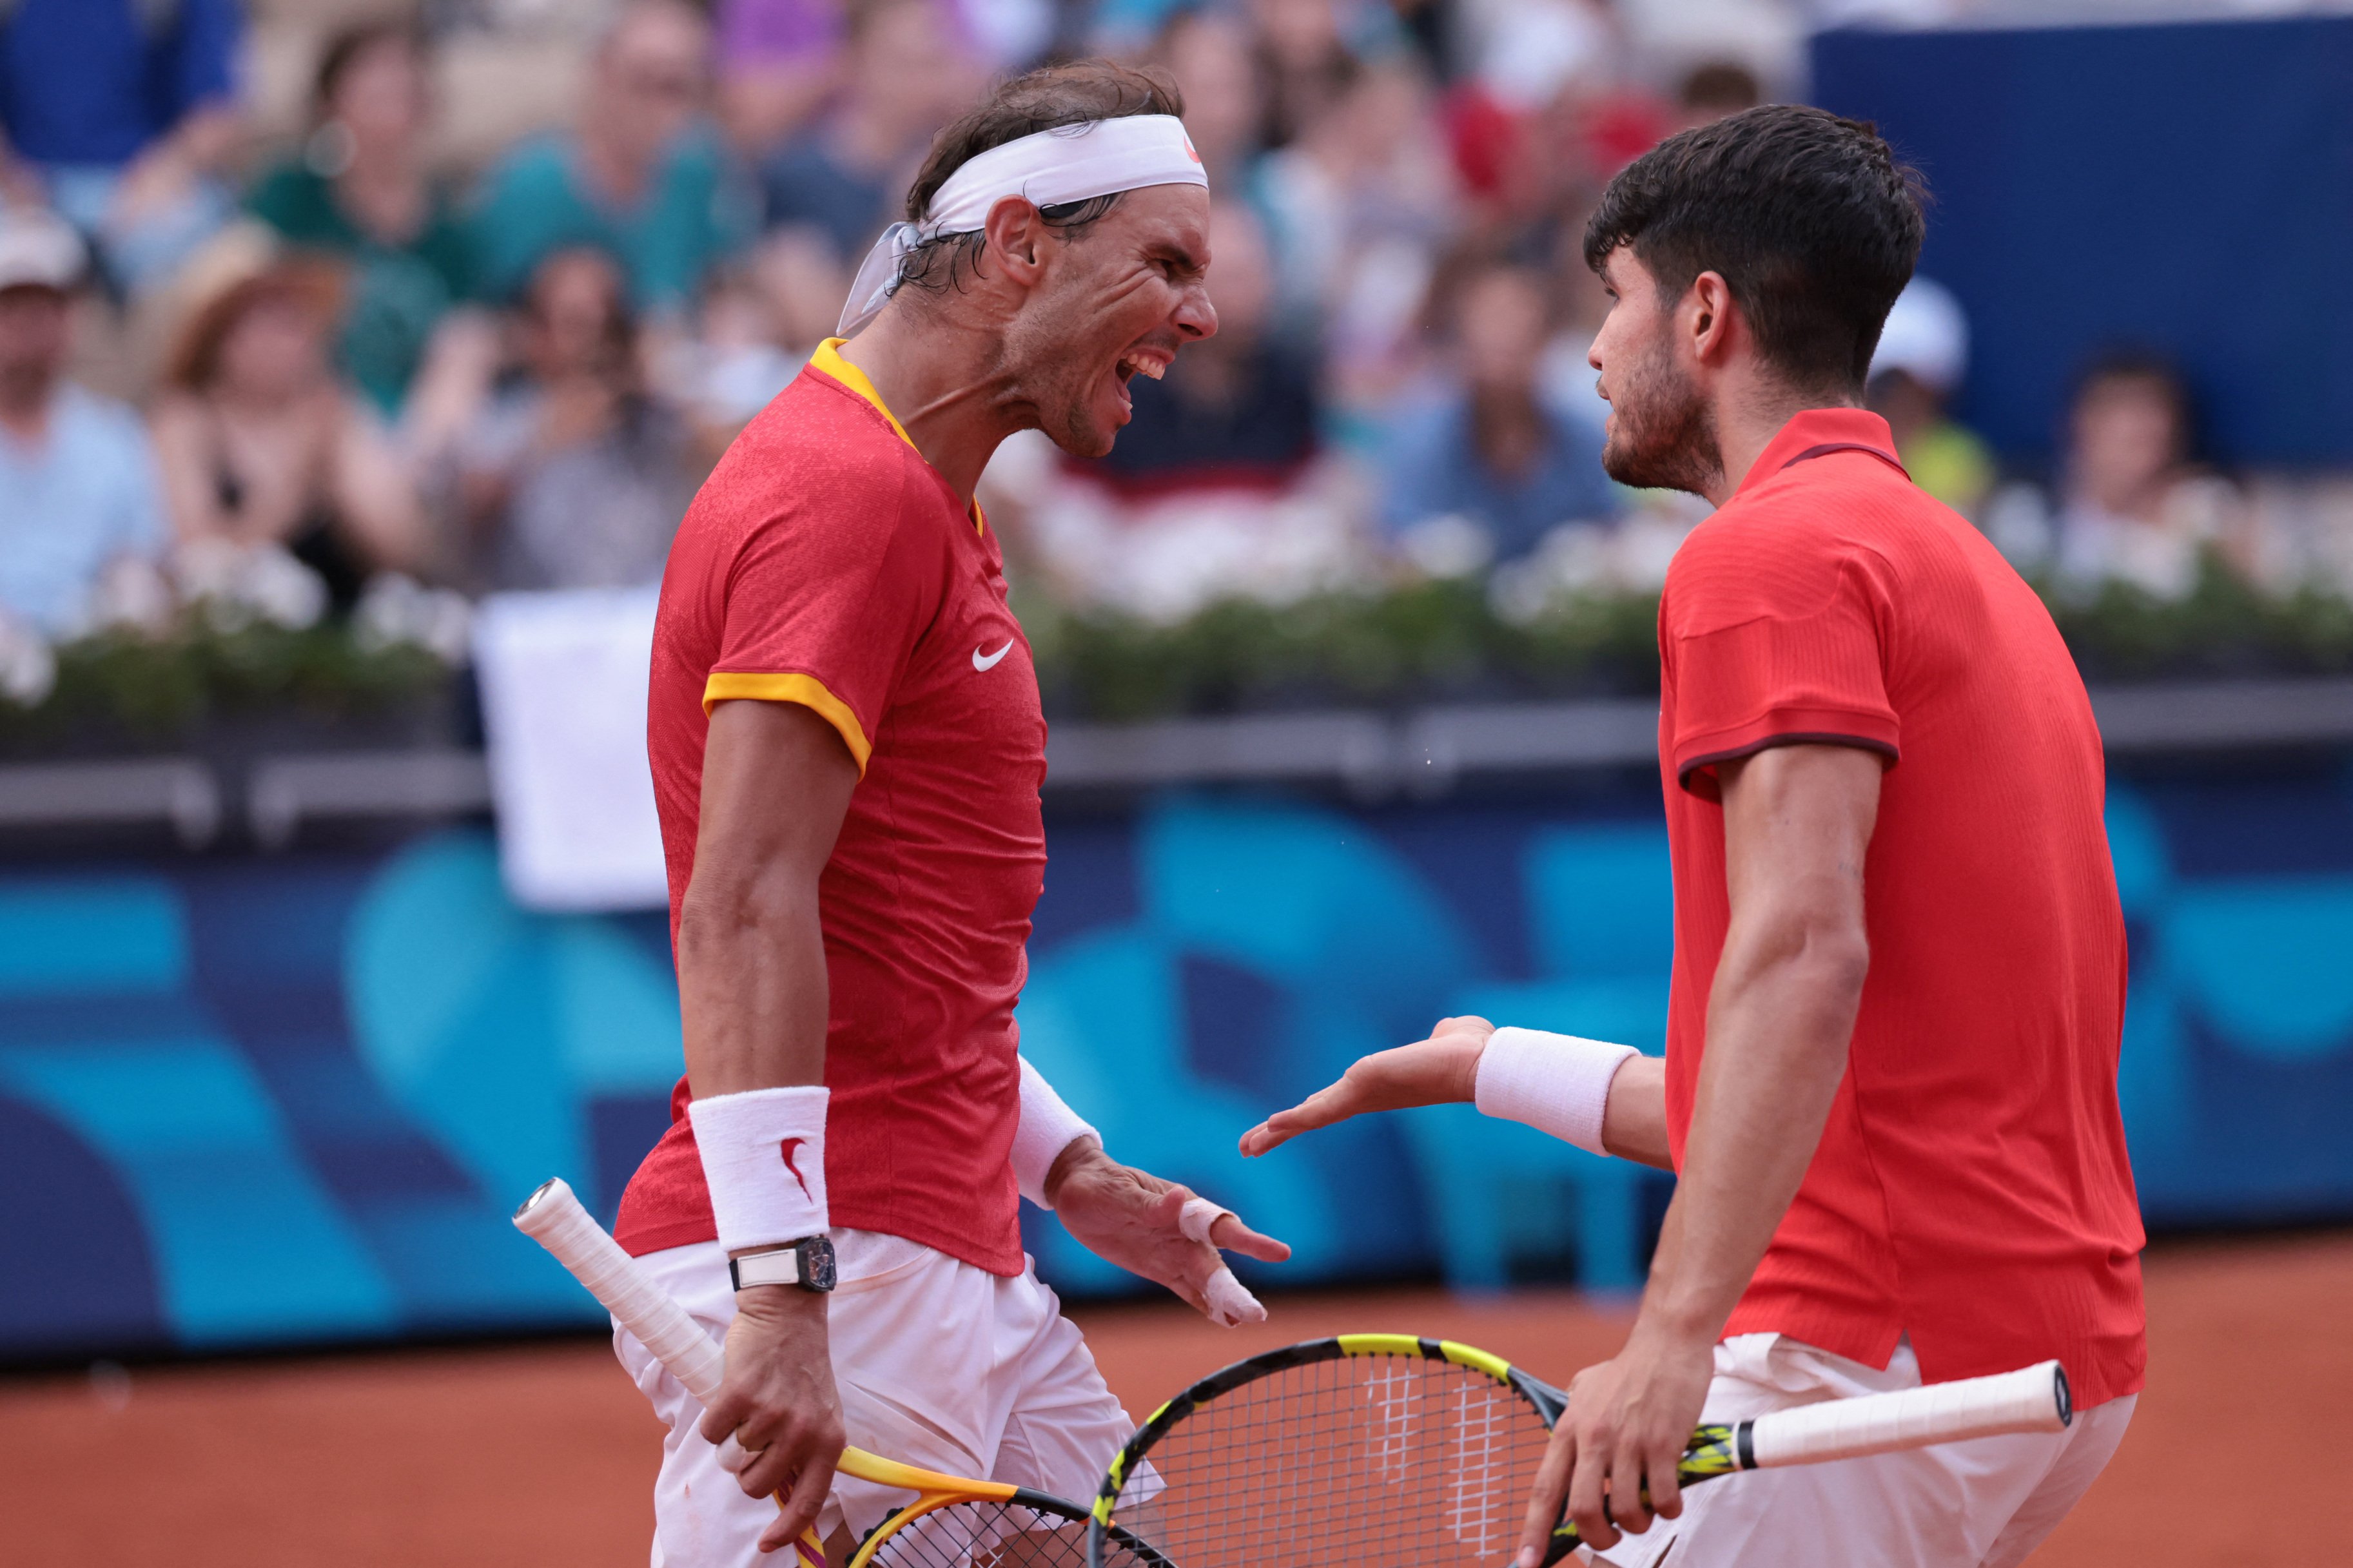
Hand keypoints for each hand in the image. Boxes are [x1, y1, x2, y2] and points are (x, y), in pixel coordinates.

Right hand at [698, 1282, 844, 1553]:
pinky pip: (711, 1432)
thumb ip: (807, 1452)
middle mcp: (803, 1431)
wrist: (788, 1313)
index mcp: (829, 1440)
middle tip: (752, 1436)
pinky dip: (713, 1418)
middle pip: (755, 1486)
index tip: (767, 1545)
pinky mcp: (740, 1395)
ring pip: (731, 1459)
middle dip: (745, 1469)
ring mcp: (772, 1414)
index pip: (809, 1501)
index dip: (787, 1531)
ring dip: (731, 1438)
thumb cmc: (801, 1367)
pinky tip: (730, 1395)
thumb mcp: (820, 1412)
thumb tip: (784, 1498)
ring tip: (748, 1407)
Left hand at [1047, 1144, 1290, 1316]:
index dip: (1251, 1242)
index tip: (1280, 1254)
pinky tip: (1224, 1320)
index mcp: (1182, 1206)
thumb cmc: (1100, 1183)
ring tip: (1246, 1321)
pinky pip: (1185, 1289)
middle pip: (1216, 1263)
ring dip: (1224, 1300)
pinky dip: (1204, 1304)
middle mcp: (1185, 1232)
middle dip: (1235, 1288)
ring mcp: (1172, 1251)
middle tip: (1257, 1314)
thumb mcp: (1119, 1193)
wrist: (1077, 1189)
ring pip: (1205, 1280)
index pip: (1221, 1226)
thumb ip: (1149, 1204)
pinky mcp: (1158, 1267)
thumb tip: (1179, 1198)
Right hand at [1237, 1016, 1493, 1156]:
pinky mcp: (1361, 1089)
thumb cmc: (1469, 1050)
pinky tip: (1269, 1129)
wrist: (1479, 1063)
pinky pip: (1320, 1111)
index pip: (1331, 1103)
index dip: (1304, 1113)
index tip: (1279, 1124)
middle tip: (1249, 1148)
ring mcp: (1361, 1095)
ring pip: (1310, 1118)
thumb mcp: (1443, 1039)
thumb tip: (1447, 1032)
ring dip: (1276, 1132)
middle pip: (1313, 1116)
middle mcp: (1366, 1096)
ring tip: (1248, 1146)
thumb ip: (1438, 1037)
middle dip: (1278, 1132)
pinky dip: (1293, 1121)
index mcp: (1376, 1087)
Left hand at [1517, 1325, 1714, 1561]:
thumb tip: (1564, 1451)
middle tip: (1611, 1535)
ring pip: (1628, 1511)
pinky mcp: (1664, 1445)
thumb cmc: (1628, 1369)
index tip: (1524, 1562)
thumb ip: (1572, 1420)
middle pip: (1585, 1510)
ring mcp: (1630, 1443)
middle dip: (1599, 1537)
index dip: (1534, 1531)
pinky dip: (1668, 1509)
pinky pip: (1664, 1499)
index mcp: (1569, 1429)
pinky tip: (1671, 1498)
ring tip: (1647, 1509)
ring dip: (1639, 1523)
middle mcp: (1594, 1439)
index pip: (1546, 1490)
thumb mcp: (1584, 1388)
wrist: (1667, 1343)